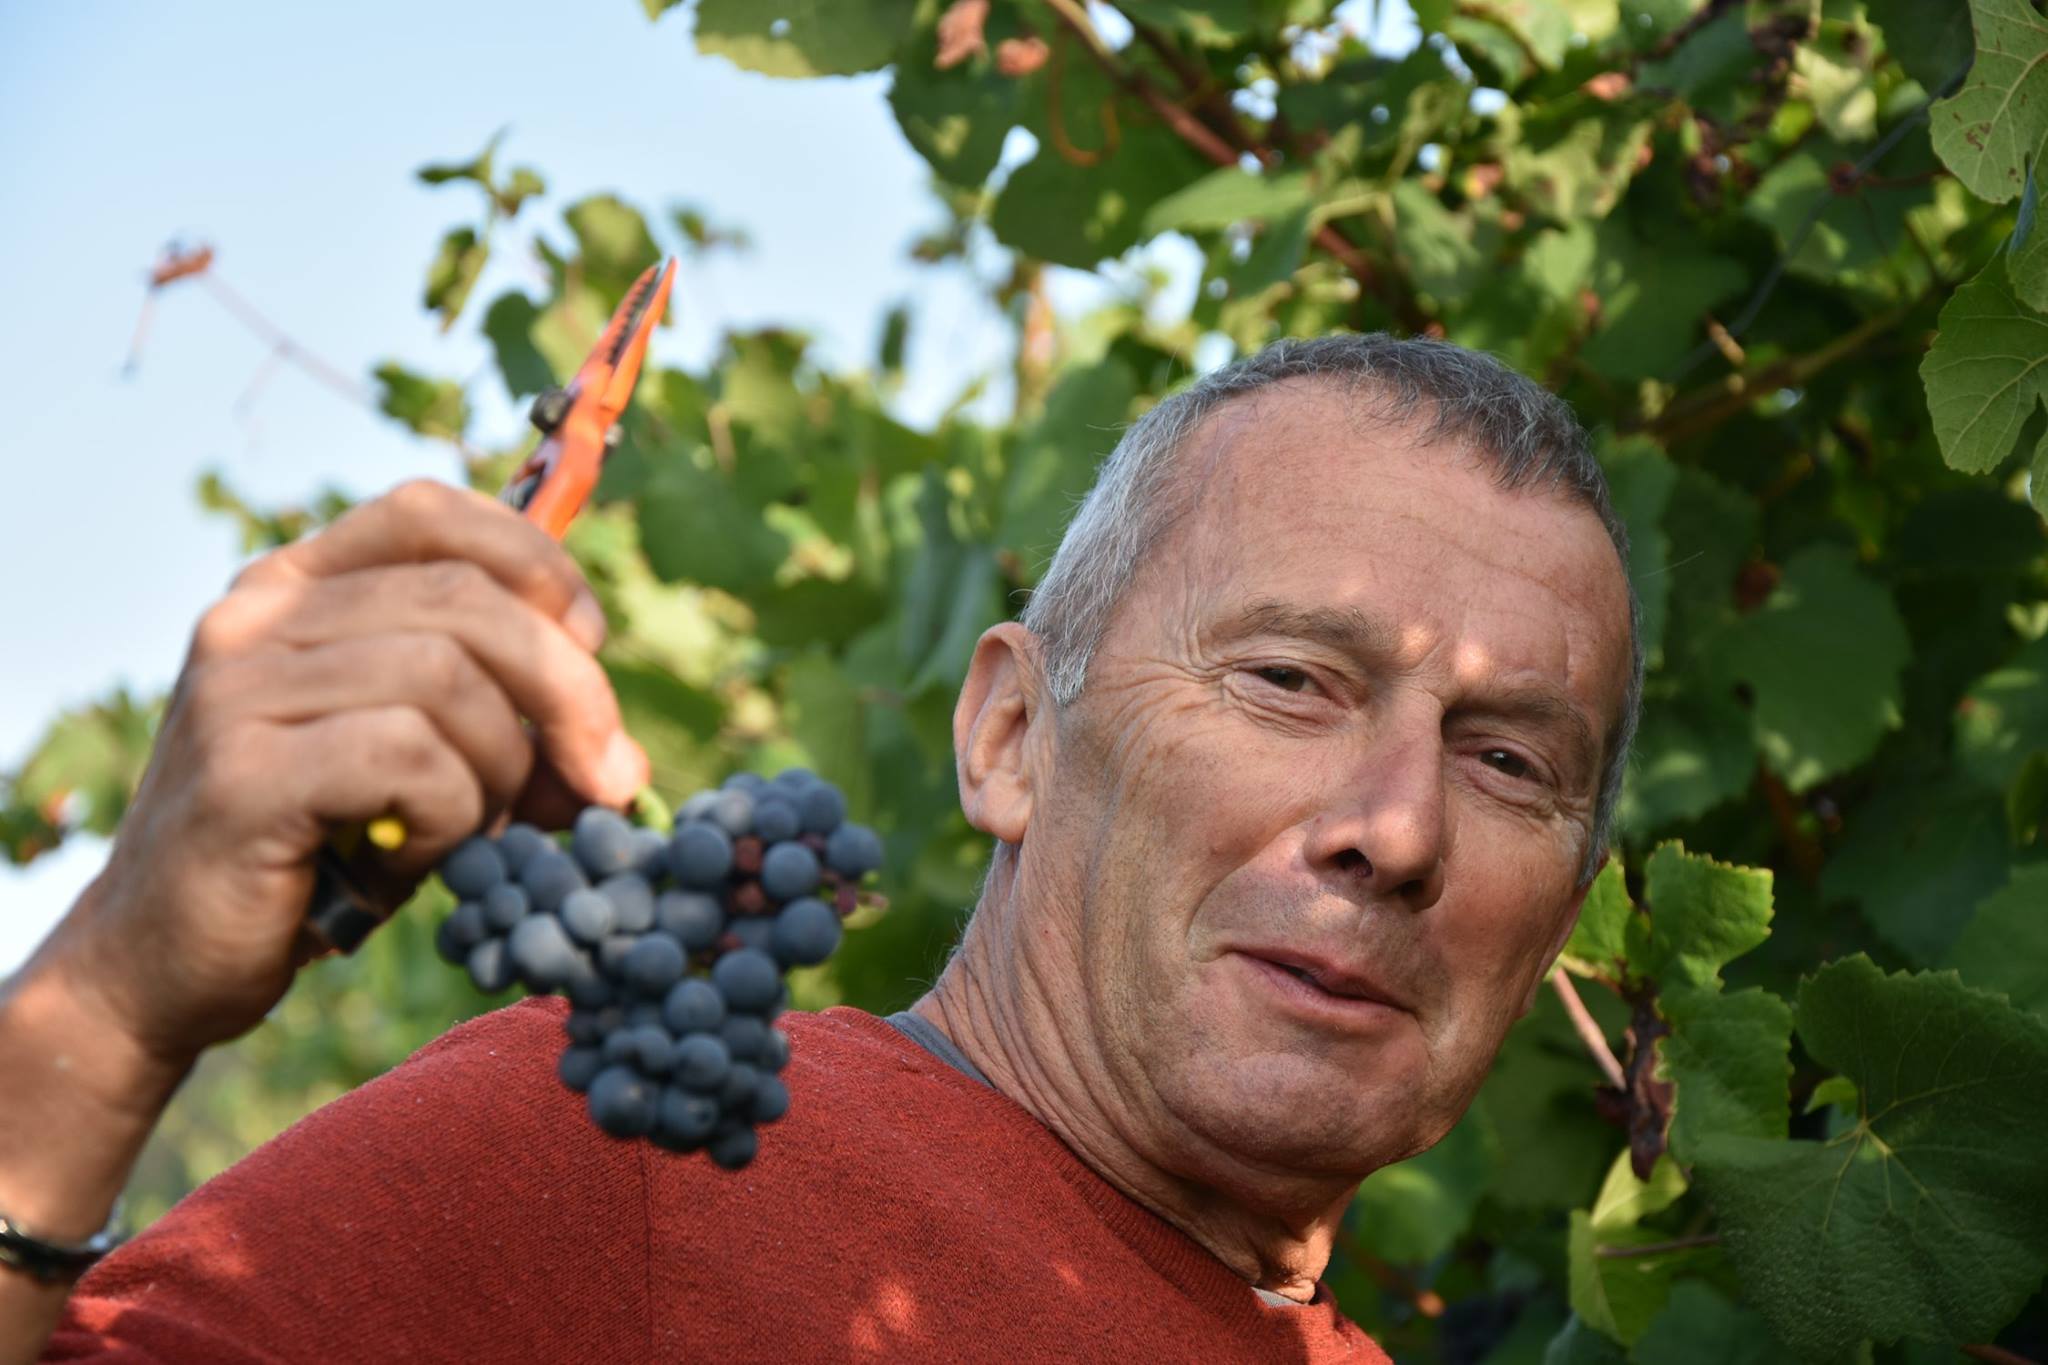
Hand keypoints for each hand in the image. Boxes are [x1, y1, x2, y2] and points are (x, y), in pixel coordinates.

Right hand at [35, 479, 648, 1070]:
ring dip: (500, 768)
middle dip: (568, 688)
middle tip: (603, 777)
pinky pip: (407, 757)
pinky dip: (448, 814)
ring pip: (447, 677)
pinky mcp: (242, 771)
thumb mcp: (427, 769)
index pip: (433, 512)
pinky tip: (412, 854)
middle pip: (467, 597)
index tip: (589, 642)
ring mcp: (240, 686)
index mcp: (296, 587)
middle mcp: (256, 615)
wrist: (164, 963)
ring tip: (469, 829)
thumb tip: (622, 760)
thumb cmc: (314, 855)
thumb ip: (513, 735)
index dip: (536, 566)